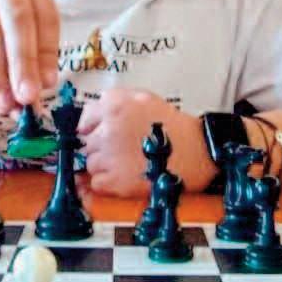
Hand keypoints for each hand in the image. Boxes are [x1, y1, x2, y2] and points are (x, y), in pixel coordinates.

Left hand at [77, 90, 210, 196]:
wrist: (197, 151)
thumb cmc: (172, 125)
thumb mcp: (142, 98)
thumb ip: (114, 100)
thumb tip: (88, 117)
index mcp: (114, 106)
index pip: (84, 120)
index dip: (93, 129)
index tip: (101, 135)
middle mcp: (108, 130)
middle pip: (87, 143)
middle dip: (101, 147)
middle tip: (122, 150)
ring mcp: (110, 157)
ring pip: (90, 164)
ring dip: (104, 166)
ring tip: (127, 163)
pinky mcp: (116, 181)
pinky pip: (97, 183)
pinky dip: (107, 183)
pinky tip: (125, 177)